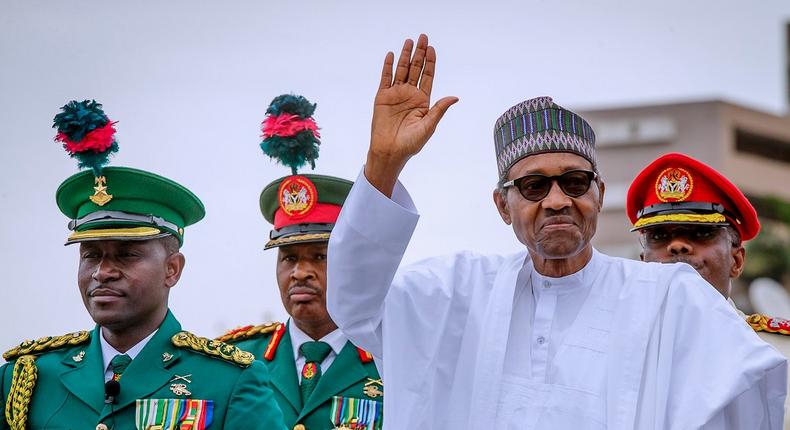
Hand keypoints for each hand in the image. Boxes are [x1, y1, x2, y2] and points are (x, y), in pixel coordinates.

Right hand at [366, 34, 458, 196]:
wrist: (390, 152)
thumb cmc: (411, 143)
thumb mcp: (428, 126)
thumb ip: (439, 109)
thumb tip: (455, 97)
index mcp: (423, 101)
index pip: (428, 77)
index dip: (430, 62)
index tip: (432, 49)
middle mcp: (410, 95)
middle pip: (416, 69)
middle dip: (419, 54)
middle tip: (423, 37)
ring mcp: (396, 95)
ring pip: (401, 71)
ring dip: (405, 56)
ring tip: (409, 41)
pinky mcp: (382, 97)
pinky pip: (386, 78)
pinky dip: (388, 66)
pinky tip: (392, 55)